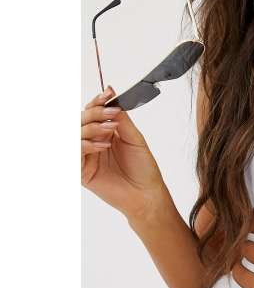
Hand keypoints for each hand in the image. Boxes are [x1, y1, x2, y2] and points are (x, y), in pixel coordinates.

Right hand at [81, 85, 165, 218]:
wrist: (146, 193)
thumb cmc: (143, 168)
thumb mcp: (134, 138)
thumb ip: (121, 120)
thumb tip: (112, 98)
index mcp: (105, 133)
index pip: (93, 112)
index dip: (97, 102)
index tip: (108, 94)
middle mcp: (93, 142)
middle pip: (81, 120)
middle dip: (94, 113)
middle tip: (111, 114)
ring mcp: (86, 156)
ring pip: (74, 134)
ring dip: (91, 128)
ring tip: (110, 130)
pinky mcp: (81, 171)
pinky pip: (74, 153)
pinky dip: (86, 145)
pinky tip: (102, 146)